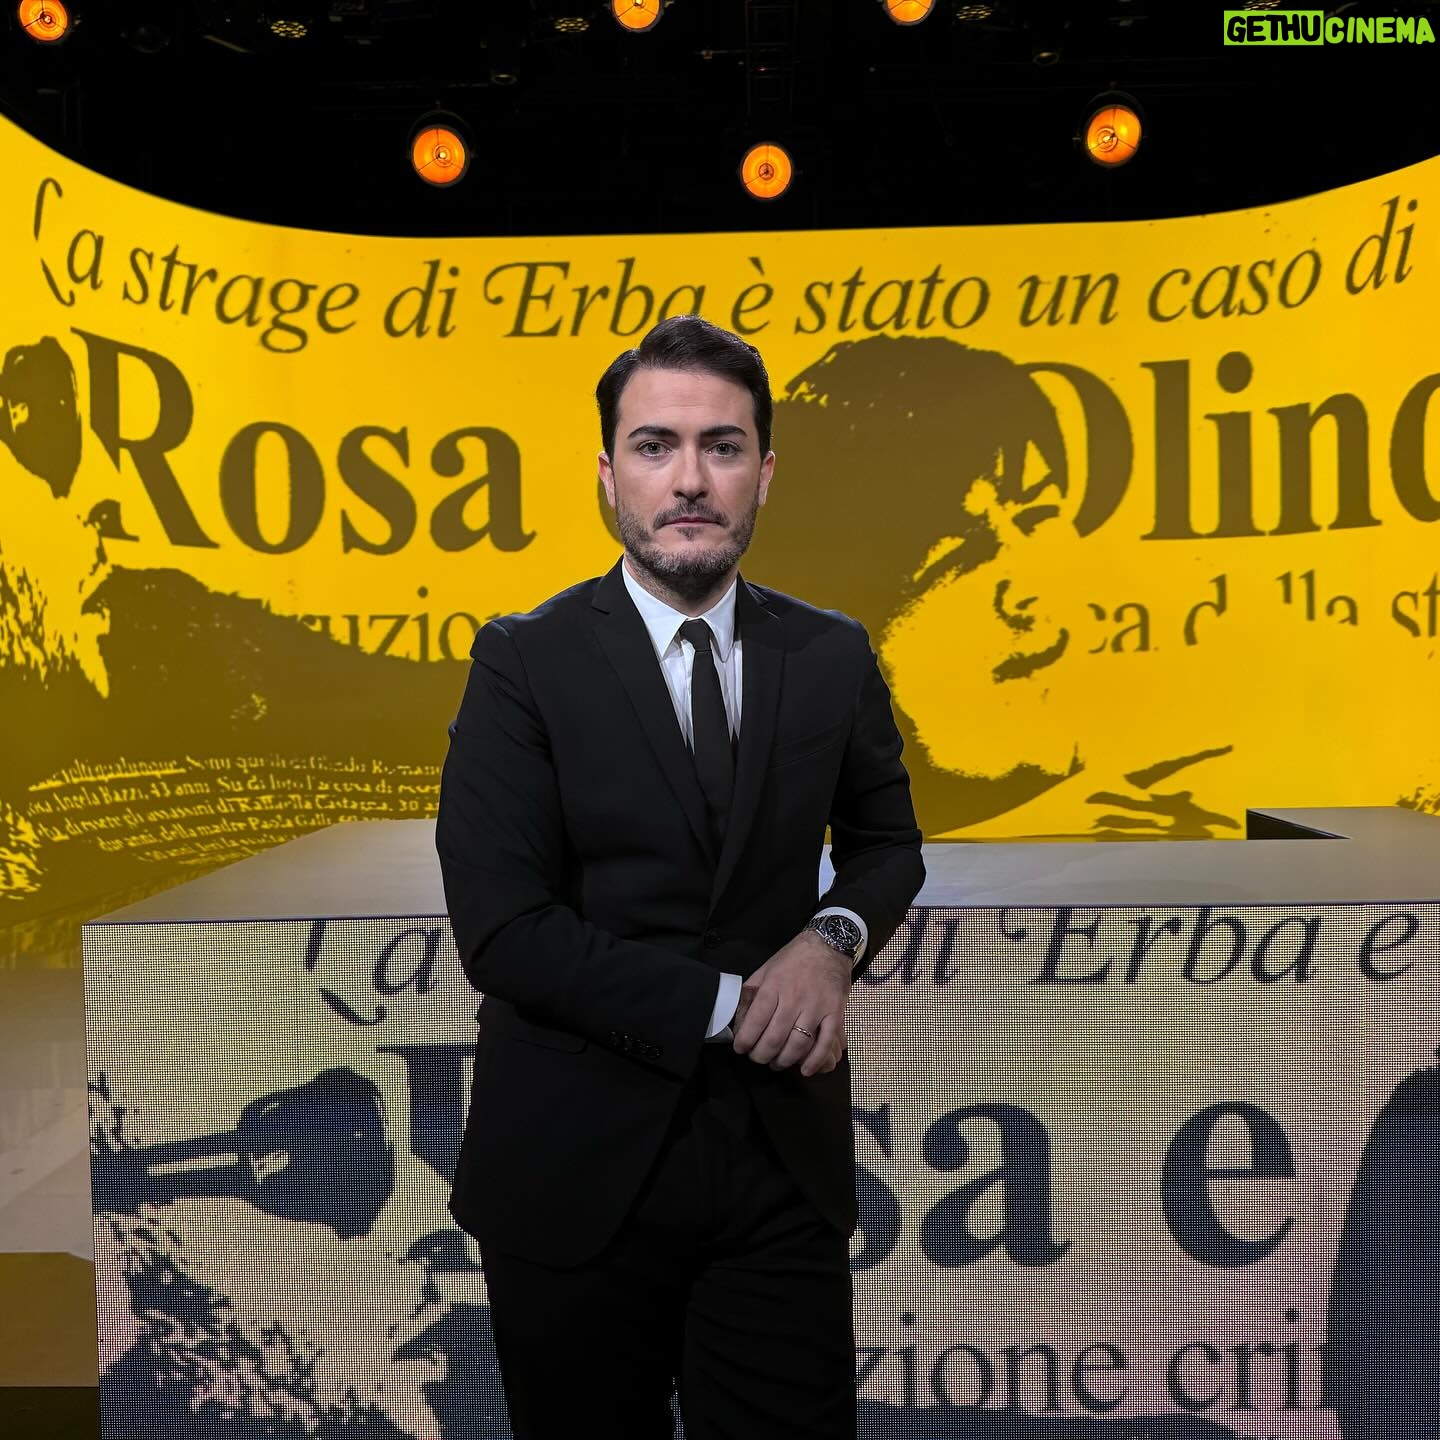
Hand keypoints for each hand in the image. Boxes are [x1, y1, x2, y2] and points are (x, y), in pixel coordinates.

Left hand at [732, 930, 850, 1076]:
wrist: (828, 946)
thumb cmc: (794, 958)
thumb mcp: (766, 969)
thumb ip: (752, 992)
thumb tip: (738, 1017)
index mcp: (774, 986)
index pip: (756, 1020)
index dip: (745, 1040)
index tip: (740, 1048)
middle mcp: (794, 998)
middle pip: (775, 1037)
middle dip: (762, 1054)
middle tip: (757, 1058)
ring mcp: (816, 1007)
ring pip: (798, 1044)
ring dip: (784, 1060)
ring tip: (777, 1063)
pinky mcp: (835, 1013)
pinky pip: (825, 1042)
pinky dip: (814, 1060)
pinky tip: (805, 1070)